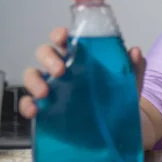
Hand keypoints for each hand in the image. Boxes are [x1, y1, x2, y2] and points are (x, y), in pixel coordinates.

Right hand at [19, 27, 146, 118]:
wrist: (120, 126)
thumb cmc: (120, 96)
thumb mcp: (130, 81)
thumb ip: (133, 66)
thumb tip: (134, 51)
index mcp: (80, 57)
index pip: (65, 39)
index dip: (60, 34)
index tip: (63, 37)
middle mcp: (63, 68)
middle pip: (45, 53)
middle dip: (48, 58)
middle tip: (61, 70)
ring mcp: (52, 88)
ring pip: (32, 75)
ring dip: (34, 80)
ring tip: (45, 93)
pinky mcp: (46, 108)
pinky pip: (28, 102)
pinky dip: (27, 104)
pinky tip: (35, 110)